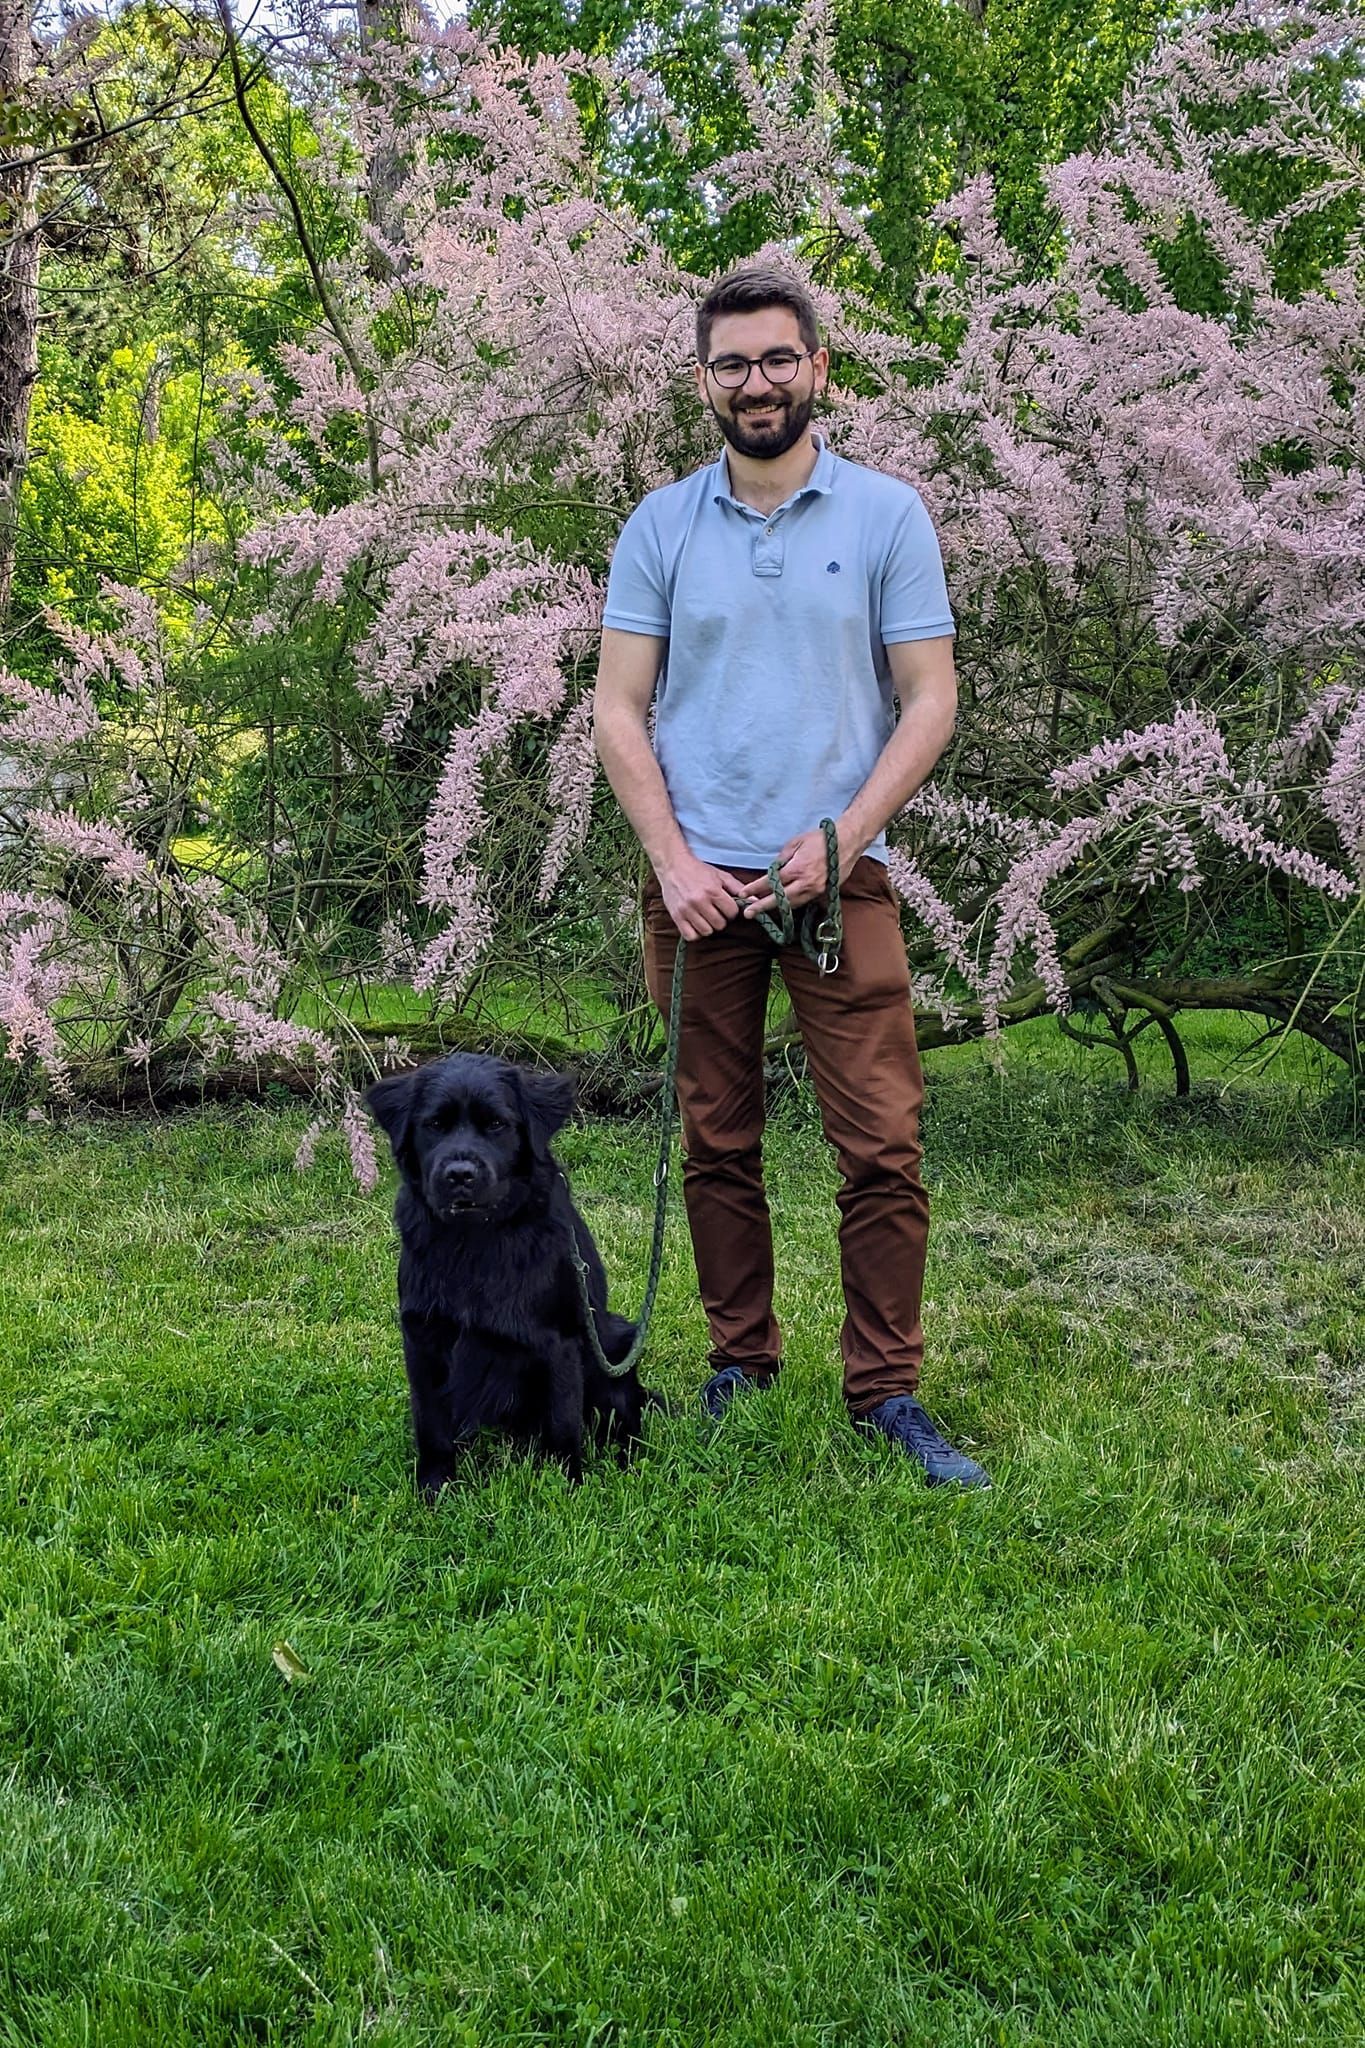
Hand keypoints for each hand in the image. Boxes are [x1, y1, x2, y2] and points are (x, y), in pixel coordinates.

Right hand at [658, 851, 744, 939]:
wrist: (673, 865)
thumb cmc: (699, 870)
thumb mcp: (720, 876)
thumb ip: (738, 888)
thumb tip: (757, 900)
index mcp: (713, 891)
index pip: (731, 913)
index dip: (731, 911)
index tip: (725, 906)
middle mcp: (699, 901)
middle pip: (720, 924)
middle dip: (720, 919)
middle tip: (714, 911)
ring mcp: (686, 910)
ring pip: (706, 931)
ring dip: (708, 926)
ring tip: (705, 916)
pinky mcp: (676, 916)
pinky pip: (691, 936)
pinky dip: (695, 933)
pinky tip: (696, 923)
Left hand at [734, 825, 852, 920]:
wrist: (847, 842)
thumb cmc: (821, 839)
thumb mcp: (796, 842)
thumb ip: (782, 858)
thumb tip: (773, 870)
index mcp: (797, 869)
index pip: (772, 882)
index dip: (756, 889)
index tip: (744, 894)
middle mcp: (806, 883)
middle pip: (780, 899)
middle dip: (762, 906)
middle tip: (747, 913)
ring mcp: (816, 891)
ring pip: (792, 904)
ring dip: (777, 908)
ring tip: (762, 910)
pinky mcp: (823, 893)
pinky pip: (803, 902)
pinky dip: (791, 904)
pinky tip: (782, 905)